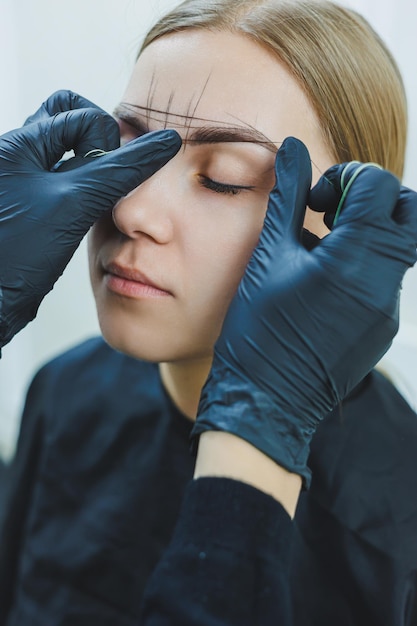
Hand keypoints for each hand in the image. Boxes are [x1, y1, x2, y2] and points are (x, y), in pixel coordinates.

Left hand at [0, 92, 180, 347]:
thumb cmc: (17, 256)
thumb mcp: (74, 204)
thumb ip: (118, 171)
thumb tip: (163, 142)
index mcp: (17, 145)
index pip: (78, 115)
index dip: (107, 140)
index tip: (116, 173)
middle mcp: (16, 157)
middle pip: (67, 122)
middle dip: (96, 142)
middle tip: (109, 173)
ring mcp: (22, 183)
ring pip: (67, 154)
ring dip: (93, 168)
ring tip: (102, 195)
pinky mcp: (32, 208)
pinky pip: (64, 183)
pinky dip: (85, 190)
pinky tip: (92, 212)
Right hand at [192, 137, 416, 485]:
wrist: (265, 401)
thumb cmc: (258, 330)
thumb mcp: (269, 256)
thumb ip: (288, 198)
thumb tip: (293, 149)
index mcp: (354, 259)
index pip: (380, 185)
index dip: (347, 177)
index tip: (316, 199)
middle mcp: (383, 283)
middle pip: (409, 213)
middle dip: (374, 200)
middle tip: (333, 212)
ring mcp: (387, 310)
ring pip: (400, 248)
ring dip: (368, 233)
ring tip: (321, 248)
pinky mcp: (382, 329)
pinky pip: (386, 281)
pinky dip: (363, 266)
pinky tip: (322, 283)